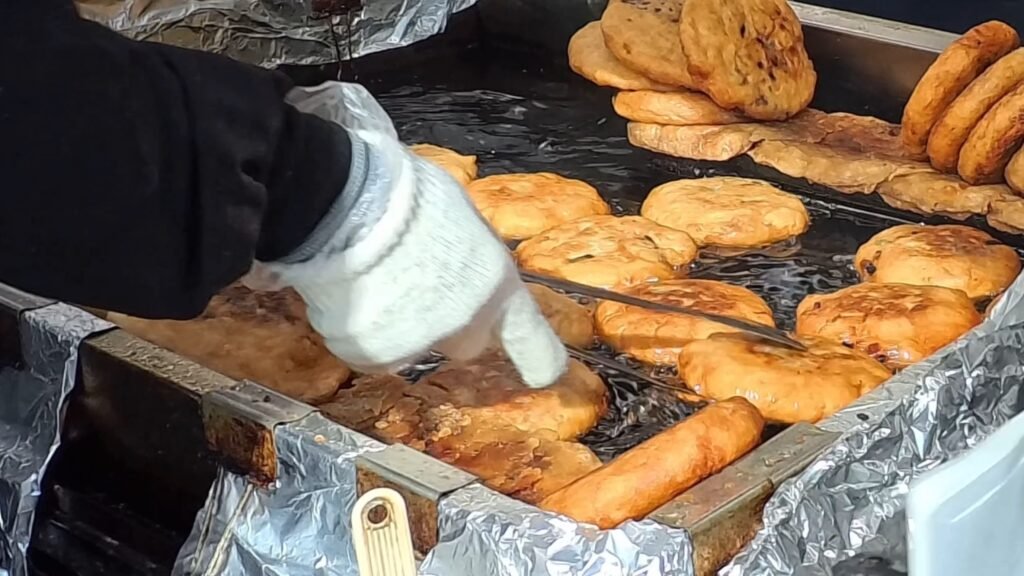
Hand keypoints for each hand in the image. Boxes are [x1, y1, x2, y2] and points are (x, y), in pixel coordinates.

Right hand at [255, 83, 567, 386]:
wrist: (345, 206)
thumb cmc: (403, 192)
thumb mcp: (458, 214)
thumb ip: (467, 254)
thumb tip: (457, 258)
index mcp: (496, 283)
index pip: (532, 337)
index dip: (539, 358)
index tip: (545, 374)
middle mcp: (466, 322)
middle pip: (465, 344)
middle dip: (446, 326)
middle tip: (415, 288)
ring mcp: (421, 343)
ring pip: (410, 345)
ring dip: (395, 323)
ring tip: (369, 277)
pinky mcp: (375, 354)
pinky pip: (368, 348)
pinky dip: (357, 328)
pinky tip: (348, 290)